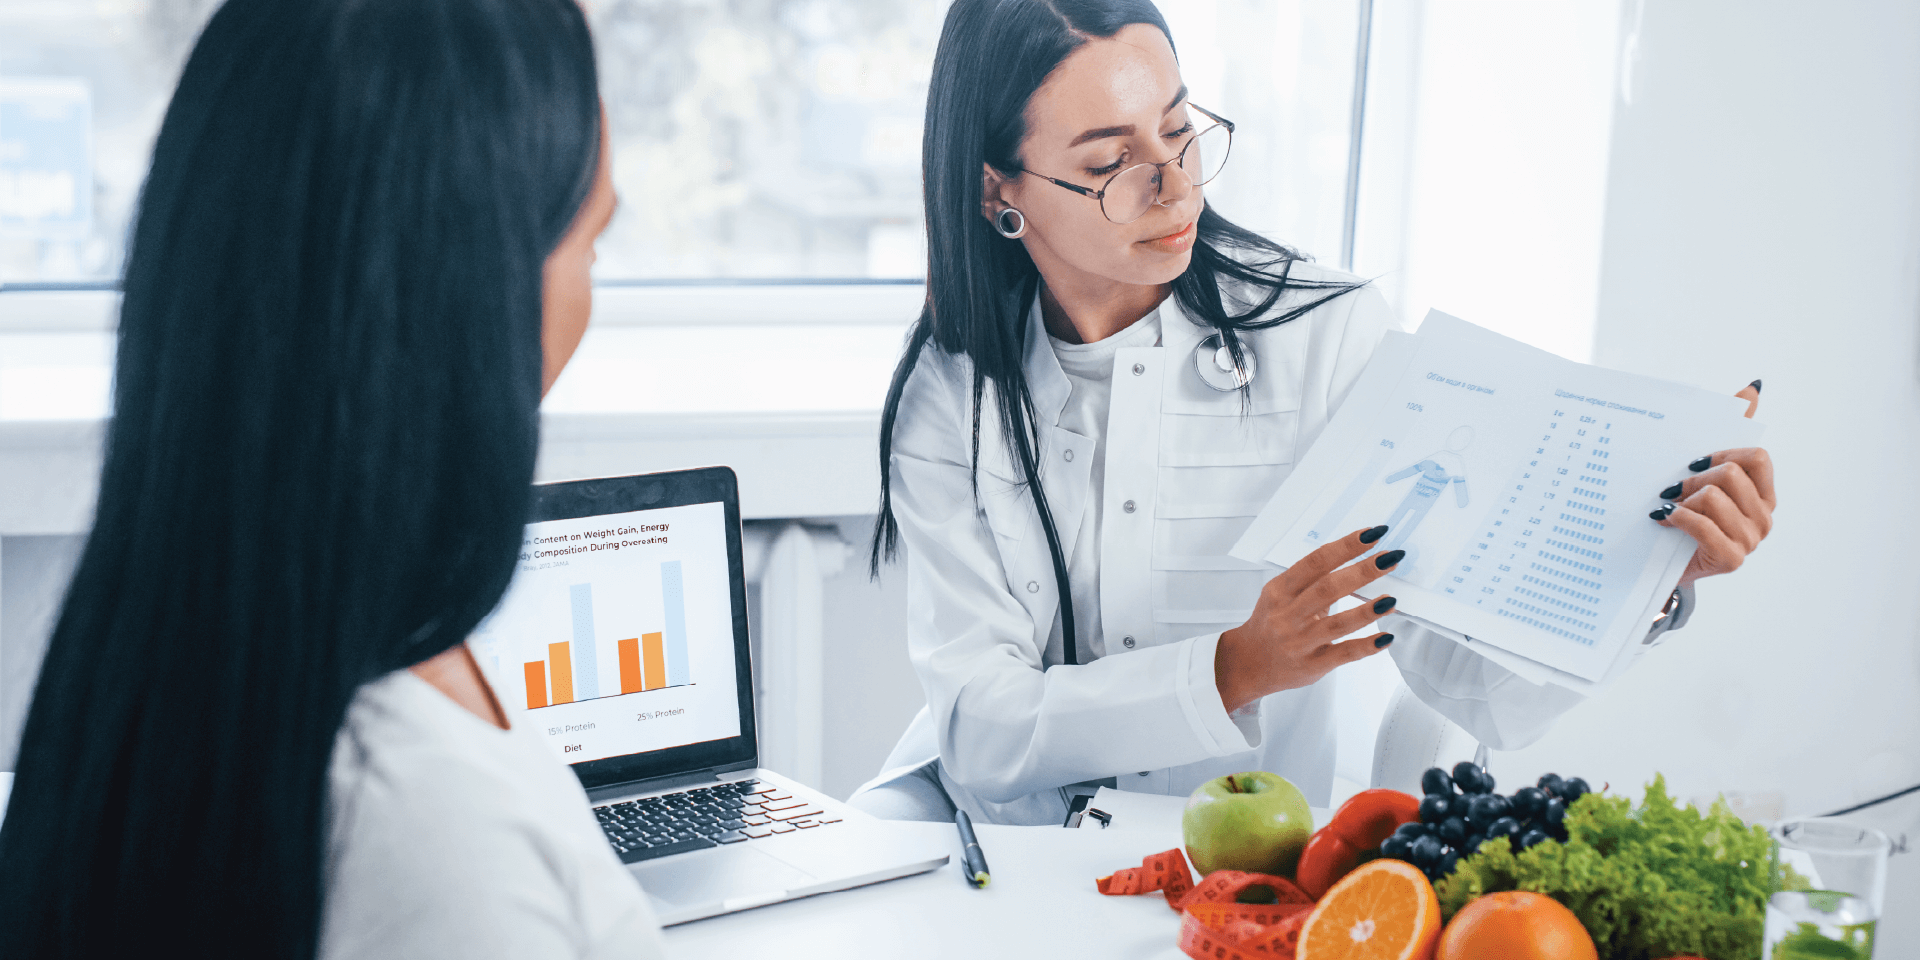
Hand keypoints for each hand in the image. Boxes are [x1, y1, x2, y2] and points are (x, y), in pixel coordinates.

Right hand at [1215, 526, 1401, 712]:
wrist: (1248, 664)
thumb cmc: (1270, 624)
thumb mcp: (1280, 596)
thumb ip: (1312, 582)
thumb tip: (1357, 561)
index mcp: (1280, 591)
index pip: (1315, 562)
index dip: (1345, 547)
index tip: (1371, 535)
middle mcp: (1288, 615)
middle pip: (1328, 588)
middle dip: (1362, 571)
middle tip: (1390, 559)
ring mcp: (1300, 642)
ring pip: (1337, 623)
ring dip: (1367, 611)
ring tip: (1391, 599)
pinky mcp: (1312, 665)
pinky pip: (1343, 654)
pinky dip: (1366, 646)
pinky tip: (1385, 637)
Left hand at [1652, 381, 1774, 585]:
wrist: (1663, 566)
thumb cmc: (1685, 515)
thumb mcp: (1703, 473)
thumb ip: (1730, 431)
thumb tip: (1753, 387)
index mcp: (1763, 493)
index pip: (1756, 458)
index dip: (1721, 453)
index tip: (1691, 462)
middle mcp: (1764, 516)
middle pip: (1732, 474)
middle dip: (1695, 478)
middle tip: (1671, 489)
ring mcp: (1750, 539)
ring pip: (1715, 498)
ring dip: (1683, 500)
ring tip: (1667, 507)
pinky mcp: (1732, 559)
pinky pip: (1703, 526)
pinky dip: (1677, 518)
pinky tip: (1661, 519)